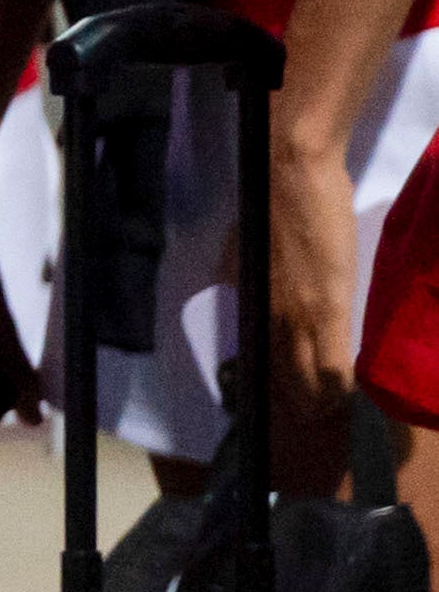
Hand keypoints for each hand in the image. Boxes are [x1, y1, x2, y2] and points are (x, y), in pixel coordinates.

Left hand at [269, 141, 362, 498]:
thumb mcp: (247, 249)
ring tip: (328, 415)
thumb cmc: (274, 202)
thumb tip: (260, 288)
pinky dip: (337, 385)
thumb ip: (253, 275)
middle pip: (279, 369)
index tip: (279, 393)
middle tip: (308, 417)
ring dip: (317, 398)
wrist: (289, 174)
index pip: (256, 350)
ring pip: (305, 373)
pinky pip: (331, 361)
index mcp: (247, 297)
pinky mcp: (326, 307)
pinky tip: (345, 400)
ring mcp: (295, 312)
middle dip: (293, 397)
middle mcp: (265, 312)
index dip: (270, 376)